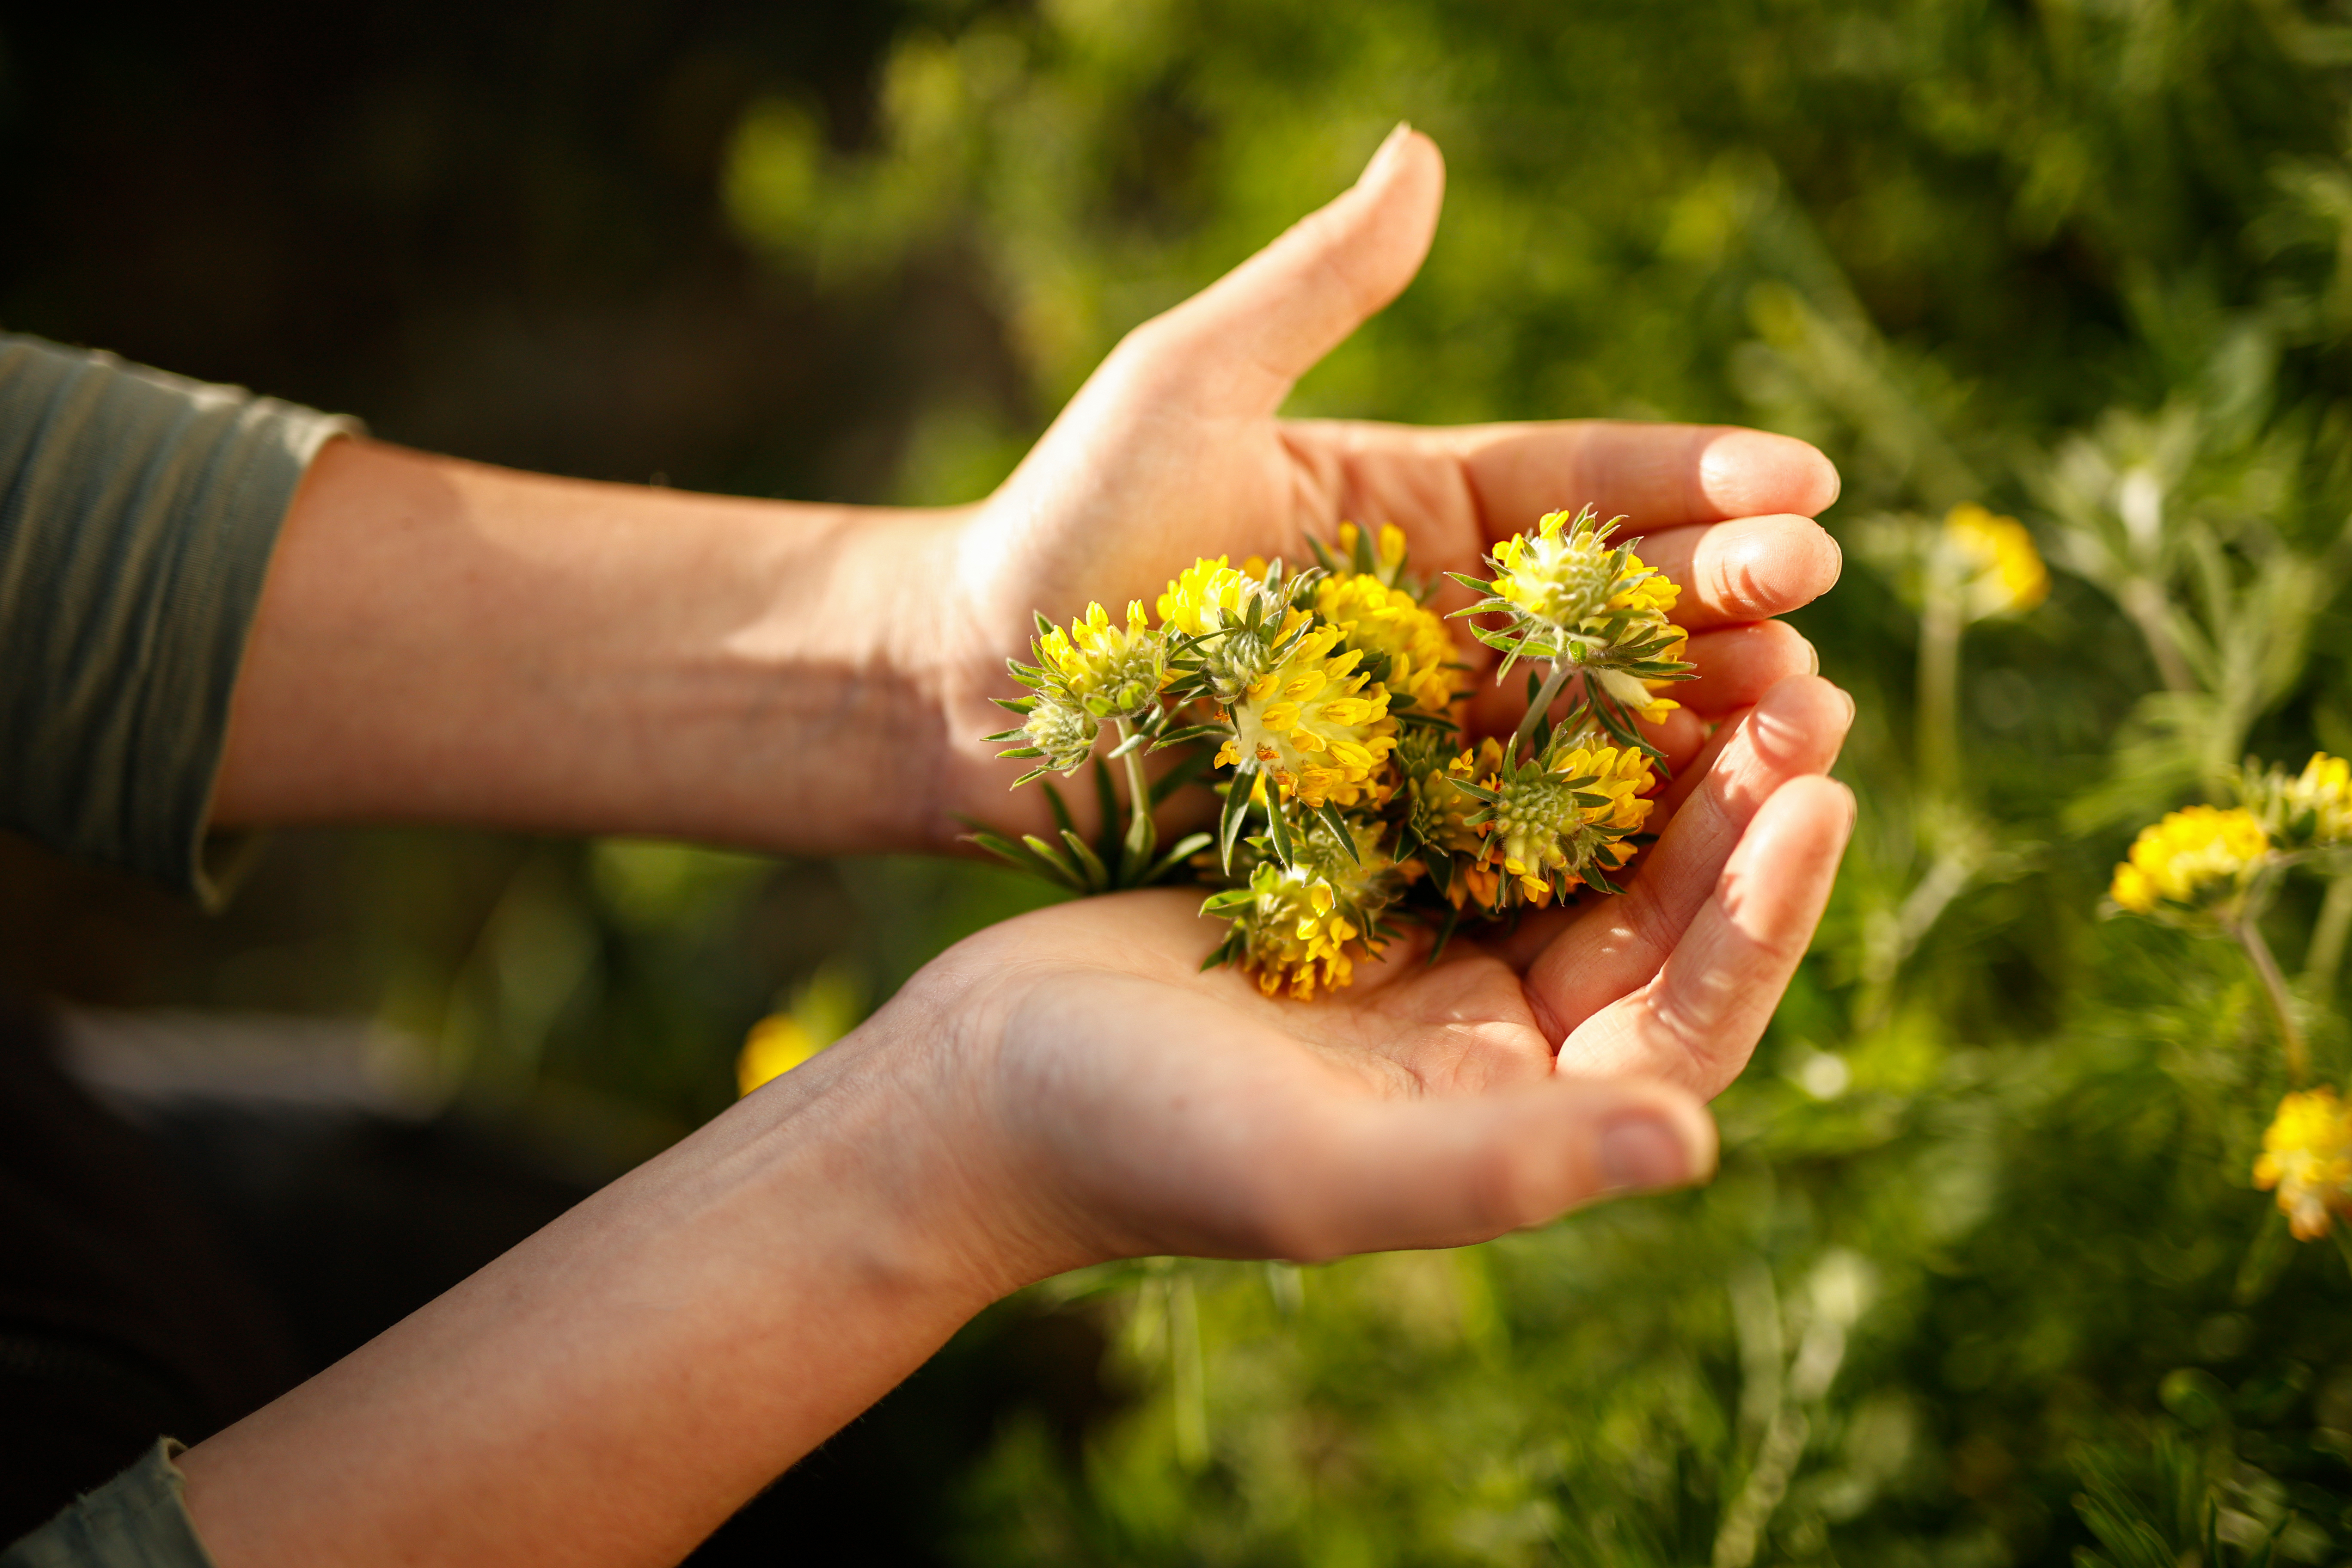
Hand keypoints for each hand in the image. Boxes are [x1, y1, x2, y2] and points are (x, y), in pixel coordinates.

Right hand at [877, 671, 1853, 1269]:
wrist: (974, 1082)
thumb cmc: (1133, 1140)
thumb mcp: (1313, 1166)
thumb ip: (1498, 1167)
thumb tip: (1695, 1146)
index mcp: (1509, 1123)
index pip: (1684, 1029)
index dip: (1764, 921)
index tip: (1819, 796)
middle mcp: (1494, 1051)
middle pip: (1654, 926)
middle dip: (1735, 813)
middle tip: (1804, 685)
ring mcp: (1430, 966)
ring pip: (1583, 851)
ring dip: (1656, 757)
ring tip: (1732, 646)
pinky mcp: (1365, 889)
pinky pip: (1486, 799)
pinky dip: (1540, 729)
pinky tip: (1582, 641)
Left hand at [921, 124, 1841, 842]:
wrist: (971, 691)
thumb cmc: (1067, 525)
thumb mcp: (1189, 384)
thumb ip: (1315, 286)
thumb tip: (1419, 151)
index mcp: (1425, 504)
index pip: (1590, 486)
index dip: (1698, 482)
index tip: (1805, 483)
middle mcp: (1450, 619)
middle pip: (1617, 605)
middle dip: (1725, 597)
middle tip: (1812, 596)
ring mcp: (1428, 730)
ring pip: (1590, 719)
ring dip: (1697, 714)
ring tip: (1791, 707)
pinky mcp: (1394, 827)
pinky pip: (1515, 822)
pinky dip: (1605, 821)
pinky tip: (1689, 818)